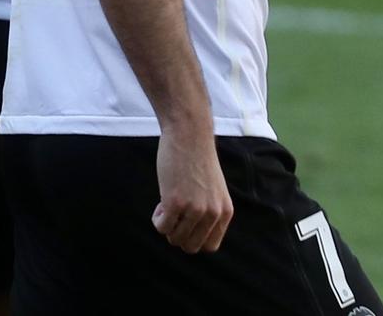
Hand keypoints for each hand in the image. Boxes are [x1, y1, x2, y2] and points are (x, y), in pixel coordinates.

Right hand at [153, 126, 233, 253]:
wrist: (189, 135)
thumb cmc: (197, 159)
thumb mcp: (213, 190)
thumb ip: (209, 211)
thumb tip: (191, 233)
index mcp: (225, 212)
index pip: (209, 246)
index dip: (193, 237)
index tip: (186, 221)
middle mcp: (213, 214)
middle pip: (191, 247)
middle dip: (178, 235)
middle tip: (173, 214)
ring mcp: (195, 209)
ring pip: (175, 238)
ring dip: (166, 226)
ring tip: (166, 205)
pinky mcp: (175, 201)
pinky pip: (162, 226)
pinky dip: (157, 219)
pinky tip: (161, 202)